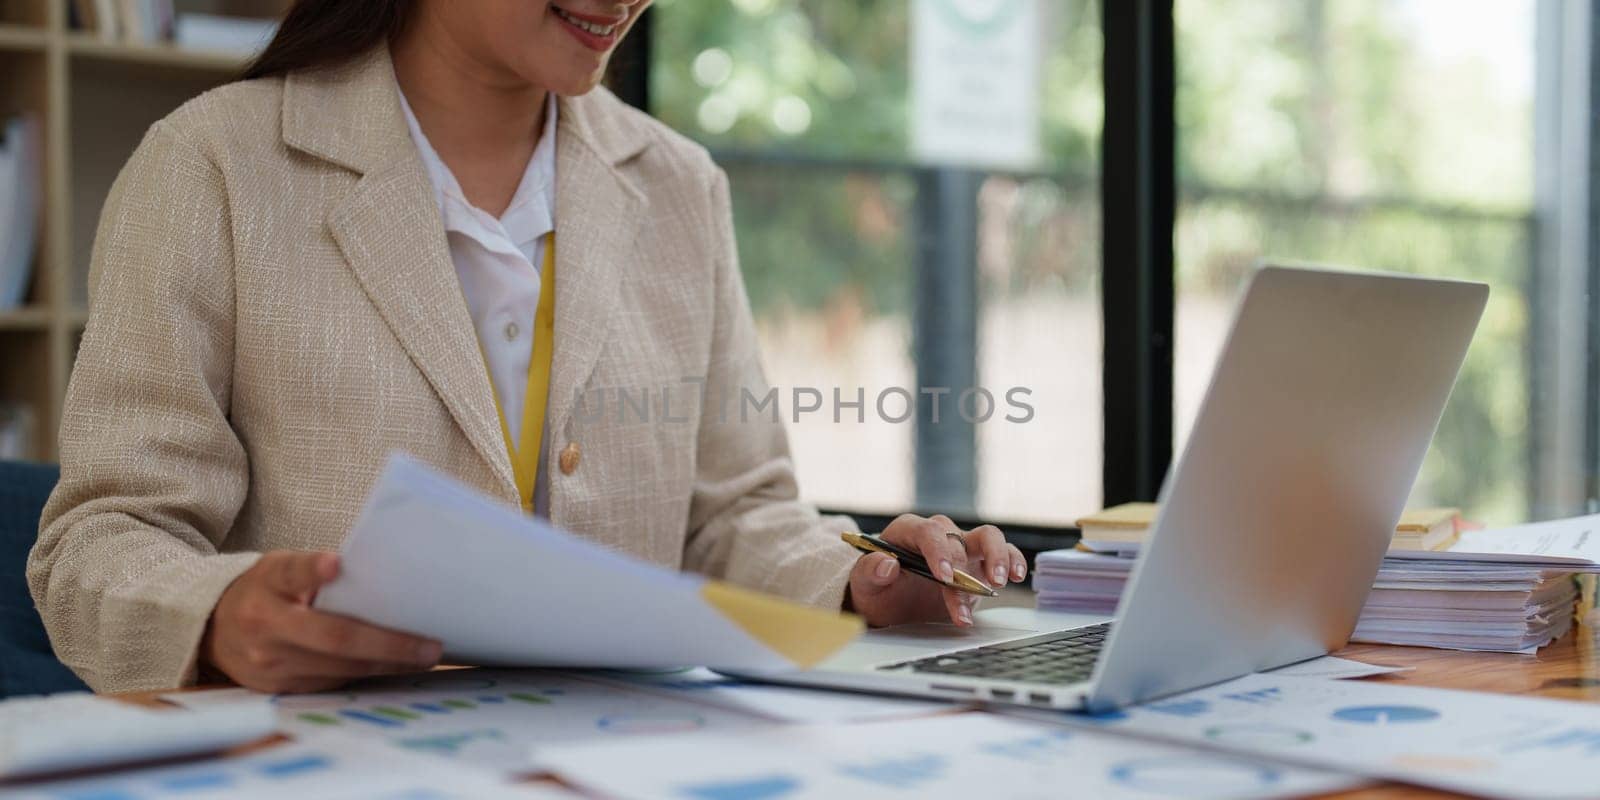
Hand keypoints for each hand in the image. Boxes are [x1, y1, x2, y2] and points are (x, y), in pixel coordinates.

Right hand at [203, 551, 442, 692]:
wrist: (212, 630)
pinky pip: (331, 683)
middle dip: (387, 644)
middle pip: (333, 637)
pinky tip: (396, 668)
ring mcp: (270, 663)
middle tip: (430, 646)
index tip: (334, 563)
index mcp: (268, 584)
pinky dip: (366, 676)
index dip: (313, 569)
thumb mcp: (281, 568)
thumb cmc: (265, 590)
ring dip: (386, 665)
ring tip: (424, 657)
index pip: (291, 573)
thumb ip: (315, 571)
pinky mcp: (278, 688)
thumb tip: (373, 574)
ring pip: (338, 668)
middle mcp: (265, 625)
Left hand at [845, 514, 1026, 627]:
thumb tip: (887, 564)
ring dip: (996, 557)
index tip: (944, 577)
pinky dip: (1012, 562)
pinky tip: (1016, 577)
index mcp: (907, 532)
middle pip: (957, 536)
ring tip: (998, 582)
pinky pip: (1003, 553)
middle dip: (963, 566)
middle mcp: (938, 534)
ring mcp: (961, 547)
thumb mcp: (864, 586)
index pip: (927, 531)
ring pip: (987, 536)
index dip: (938, 551)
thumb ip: (870, 573)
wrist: (891, 605)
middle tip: (966, 589)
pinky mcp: (979, 563)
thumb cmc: (877, 590)